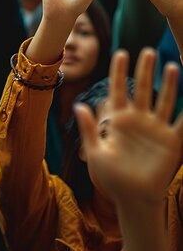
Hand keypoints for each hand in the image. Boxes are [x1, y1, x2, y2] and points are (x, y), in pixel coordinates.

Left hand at [75, 48, 182, 205]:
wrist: (132, 199)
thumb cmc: (111, 177)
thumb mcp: (95, 152)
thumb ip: (89, 128)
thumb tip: (78, 105)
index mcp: (118, 119)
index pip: (118, 90)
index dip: (119, 72)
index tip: (120, 52)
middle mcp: (138, 120)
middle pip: (142, 89)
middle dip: (145, 70)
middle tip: (148, 51)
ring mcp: (156, 129)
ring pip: (164, 101)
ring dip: (169, 84)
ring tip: (171, 65)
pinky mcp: (171, 142)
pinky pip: (182, 123)